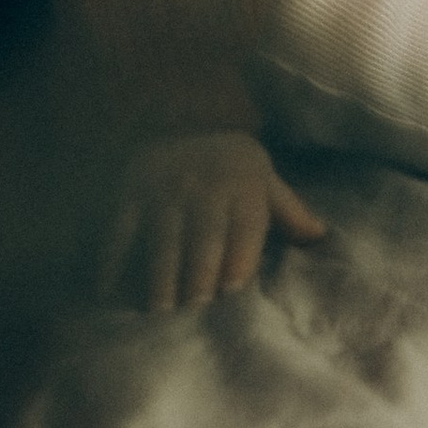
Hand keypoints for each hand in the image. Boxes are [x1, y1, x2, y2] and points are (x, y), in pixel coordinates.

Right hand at [101, 128, 327, 312]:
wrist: (184, 119)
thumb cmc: (231, 167)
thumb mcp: (264, 180)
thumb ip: (290, 211)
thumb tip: (321, 238)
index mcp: (242, 185)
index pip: (244, 226)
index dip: (239, 258)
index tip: (230, 291)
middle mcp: (204, 187)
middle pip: (203, 238)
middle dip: (199, 275)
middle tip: (192, 309)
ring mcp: (163, 189)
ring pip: (162, 239)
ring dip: (159, 276)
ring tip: (159, 309)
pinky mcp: (129, 191)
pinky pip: (119, 229)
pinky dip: (112, 259)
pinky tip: (107, 290)